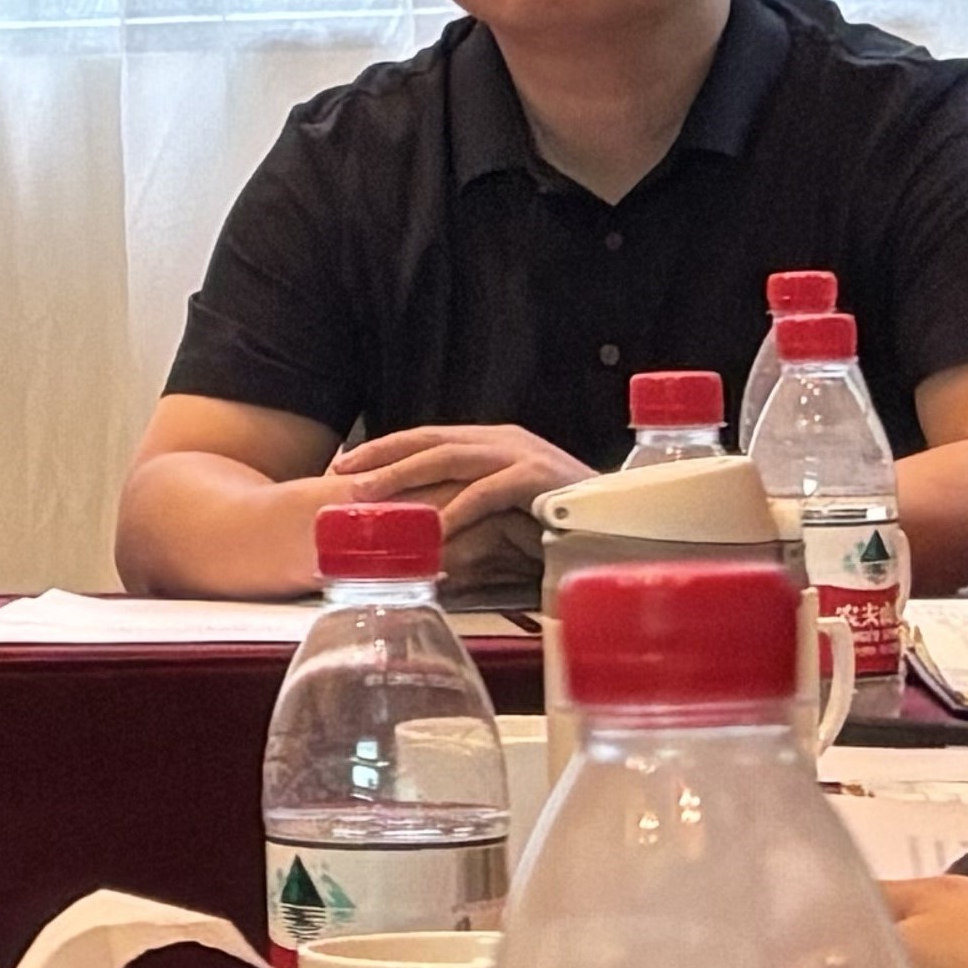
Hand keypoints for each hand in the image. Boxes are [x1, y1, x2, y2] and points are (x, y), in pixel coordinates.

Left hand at [332, 424, 590, 567]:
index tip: (344, 466)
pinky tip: (431, 528)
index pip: (427, 438)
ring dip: (404, 478)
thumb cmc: (560, 524)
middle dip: (381, 458)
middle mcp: (503, 441)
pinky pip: (486, 492)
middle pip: (429, 441)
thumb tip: (418, 529)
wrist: (623, 527)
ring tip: (370, 498)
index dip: (383, 450)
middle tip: (343, 477)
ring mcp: (522, 455)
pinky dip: (456, 510)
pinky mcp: (540, 478)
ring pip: (449, 459)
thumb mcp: (503, 510)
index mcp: (492, 443)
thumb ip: (465, 508)